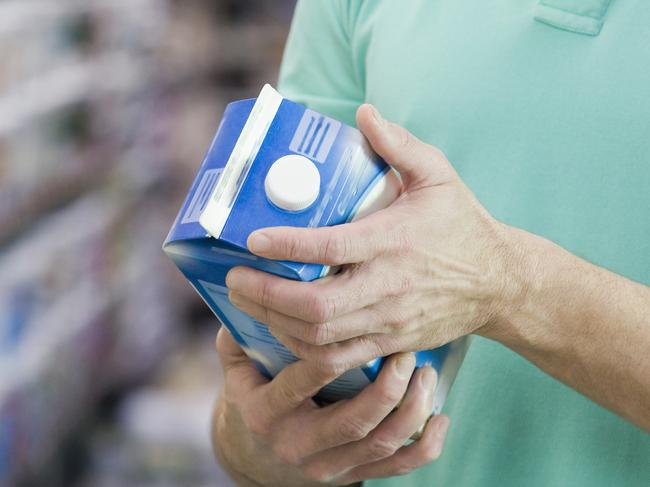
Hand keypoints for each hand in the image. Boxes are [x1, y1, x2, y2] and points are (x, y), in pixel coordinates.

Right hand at [212, 326, 450, 485]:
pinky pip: (397, 467)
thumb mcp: (237, 366)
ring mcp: (328, 465)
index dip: (330, 351)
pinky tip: (441, 418)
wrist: (255, 455)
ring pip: (380, 444)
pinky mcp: (352, 474)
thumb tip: (247, 288)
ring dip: (411, 410)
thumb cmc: (251, 396)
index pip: (302, 382)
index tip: (355, 322)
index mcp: (267, 413)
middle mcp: (297, 445)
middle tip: (407, 353)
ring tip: (425, 374)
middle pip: (352, 421)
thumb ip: (242, 330)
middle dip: (387, 388)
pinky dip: (425, 446)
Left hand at [225, 104, 520, 368]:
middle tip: (235, 277)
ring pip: (319, 338)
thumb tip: (363, 112)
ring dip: (275, 323)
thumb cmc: (462, 225)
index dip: (286, 246)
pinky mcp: (390, 343)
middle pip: (315, 306)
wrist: (498, 282)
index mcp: (393, 241)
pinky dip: (301, 349)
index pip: (329, 247)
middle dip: (266, 295)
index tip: (252, 240)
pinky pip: (337, 359)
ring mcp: (388, 321)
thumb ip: (399, 145)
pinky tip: (281, 329)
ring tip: (248, 301)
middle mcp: (388, 286)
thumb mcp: (439, 175)